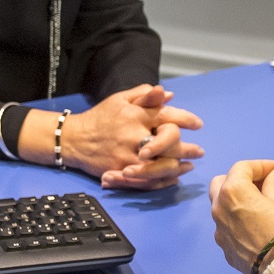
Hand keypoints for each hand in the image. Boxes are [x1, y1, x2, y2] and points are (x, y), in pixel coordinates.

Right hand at [26, 84, 204, 189]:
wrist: (74, 139)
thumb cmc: (100, 117)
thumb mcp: (120, 99)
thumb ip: (144, 94)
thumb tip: (168, 94)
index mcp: (136, 114)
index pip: (168, 115)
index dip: (186, 119)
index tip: (198, 125)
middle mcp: (134, 134)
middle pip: (169, 143)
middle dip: (188, 148)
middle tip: (199, 152)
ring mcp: (128, 155)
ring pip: (161, 164)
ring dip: (179, 166)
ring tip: (189, 166)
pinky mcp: (122, 171)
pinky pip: (148, 179)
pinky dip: (163, 180)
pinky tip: (173, 178)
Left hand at [209, 159, 273, 273]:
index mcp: (233, 192)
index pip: (242, 168)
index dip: (261, 165)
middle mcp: (219, 209)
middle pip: (222, 183)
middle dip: (240, 179)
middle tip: (261, 185)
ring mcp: (219, 230)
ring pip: (221, 207)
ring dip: (236, 201)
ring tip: (260, 206)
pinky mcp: (224, 248)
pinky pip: (227, 227)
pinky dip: (238, 221)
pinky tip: (256, 227)